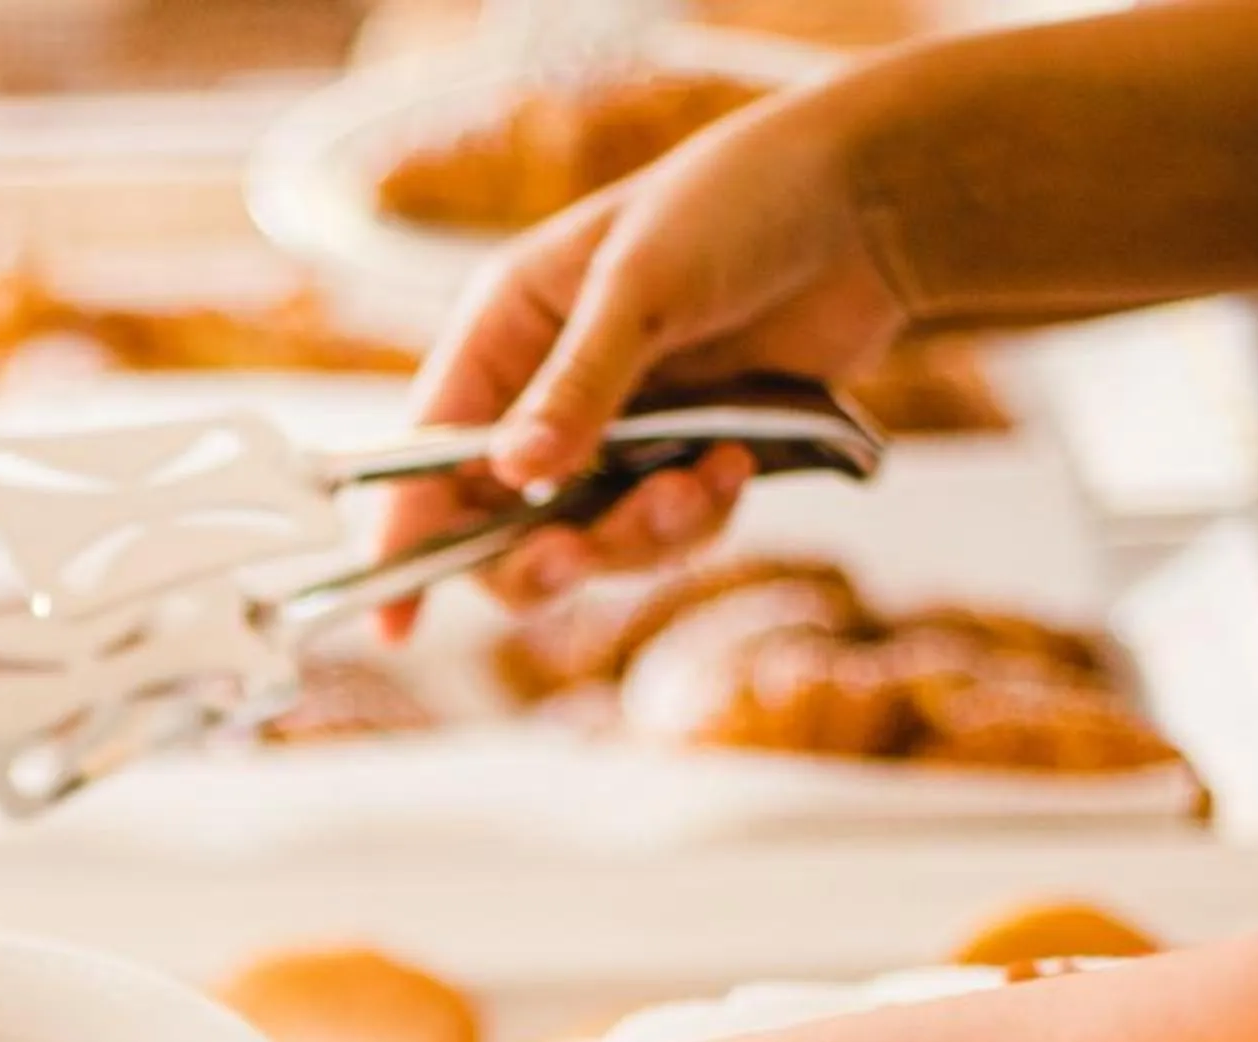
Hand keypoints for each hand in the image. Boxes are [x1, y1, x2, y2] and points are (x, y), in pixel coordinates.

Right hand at [377, 72, 912, 634]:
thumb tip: (515, 476)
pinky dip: (698, 518)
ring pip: (593, 542)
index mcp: (504, 332)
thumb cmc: (736, 203)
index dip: (404, 539)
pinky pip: (669, 533)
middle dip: (542, 554)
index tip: (392, 622)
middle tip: (577, 557)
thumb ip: (580, 385)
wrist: (864, 205)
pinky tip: (735, 466)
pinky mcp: (686, 456)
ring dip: (641, 535)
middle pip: (501, 526)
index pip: (428, 454)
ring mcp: (618, 432)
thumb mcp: (642, 284)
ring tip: (700, 481)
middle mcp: (546, 391)